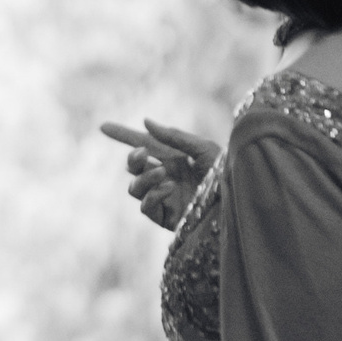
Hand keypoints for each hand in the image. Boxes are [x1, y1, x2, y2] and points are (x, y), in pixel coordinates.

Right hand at [100, 118, 220, 230]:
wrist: (238, 202)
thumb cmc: (226, 174)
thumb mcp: (203, 149)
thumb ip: (174, 136)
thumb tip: (145, 122)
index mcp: (175, 159)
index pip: (144, 146)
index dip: (124, 136)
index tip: (104, 127)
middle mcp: (166, 177)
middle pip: (134, 167)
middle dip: (133, 158)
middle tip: (143, 153)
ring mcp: (164, 198)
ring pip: (134, 188)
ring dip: (143, 177)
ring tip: (162, 173)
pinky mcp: (166, 217)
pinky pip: (145, 207)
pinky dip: (152, 195)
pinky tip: (168, 188)